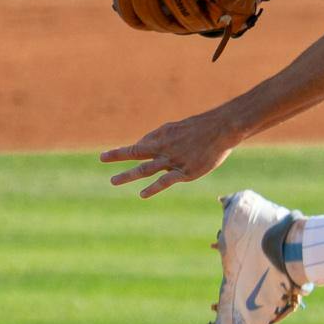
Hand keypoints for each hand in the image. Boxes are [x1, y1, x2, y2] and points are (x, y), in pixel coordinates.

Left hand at [100, 109, 240, 198]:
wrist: (221, 129)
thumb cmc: (202, 128)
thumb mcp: (178, 129)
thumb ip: (162, 138)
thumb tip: (147, 145)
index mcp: (162, 137)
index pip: (138, 145)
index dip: (123, 151)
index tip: (106, 156)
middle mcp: (164, 148)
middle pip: (136, 152)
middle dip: (117, 155)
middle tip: (102, 158)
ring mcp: (174, 160)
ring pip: (146, 168)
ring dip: (128, 175)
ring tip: (113, 181)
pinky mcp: (186, 172)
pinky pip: (166, 181)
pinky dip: (153, 188)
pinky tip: (142, 194)